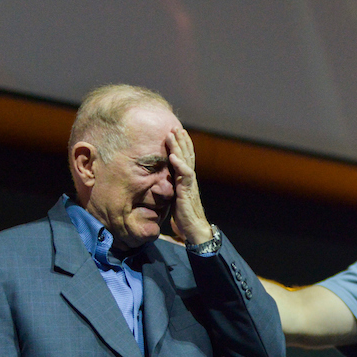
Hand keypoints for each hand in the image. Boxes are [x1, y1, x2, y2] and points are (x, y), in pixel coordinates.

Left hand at [165, 128, 212, 245]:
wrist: (194, 229)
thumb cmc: (184, 216)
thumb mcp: (175, 198)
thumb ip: (172, 188)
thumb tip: (161, 183)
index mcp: (186, 180)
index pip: (186, 159)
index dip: (183, 146)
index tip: (177, 134)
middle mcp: (190, 180)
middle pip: (187, 156)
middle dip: (181, 141)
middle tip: (175, 127)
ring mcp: (189, 184)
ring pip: (186, 161)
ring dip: (179, 147)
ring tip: (173, 135)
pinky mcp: (187, 191)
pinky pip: (185, 175)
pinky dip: (180, 165)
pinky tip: (174, 156)